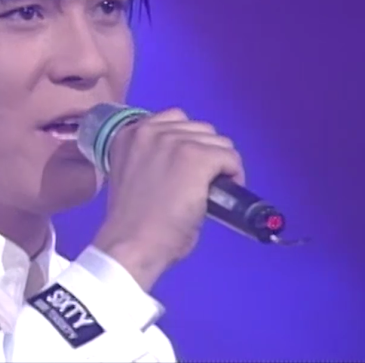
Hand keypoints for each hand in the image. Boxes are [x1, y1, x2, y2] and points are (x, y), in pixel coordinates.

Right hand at [90, 108, 243, 291]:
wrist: (132, 245)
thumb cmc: (131, 223)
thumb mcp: (134, 176)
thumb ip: (153, 160)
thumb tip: (182, 166)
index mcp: (130, 134)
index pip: (173, 121)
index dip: (186, 144)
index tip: (187, 168)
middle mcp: (150, 130)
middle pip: (199, 129)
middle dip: (205, 153)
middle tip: (202, 182)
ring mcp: (175, 142)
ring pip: (218, 141)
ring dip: (219, 163)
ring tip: (214, 188)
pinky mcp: (197, 157)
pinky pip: (230, 157)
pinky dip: (234, 174)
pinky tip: (226, 193)